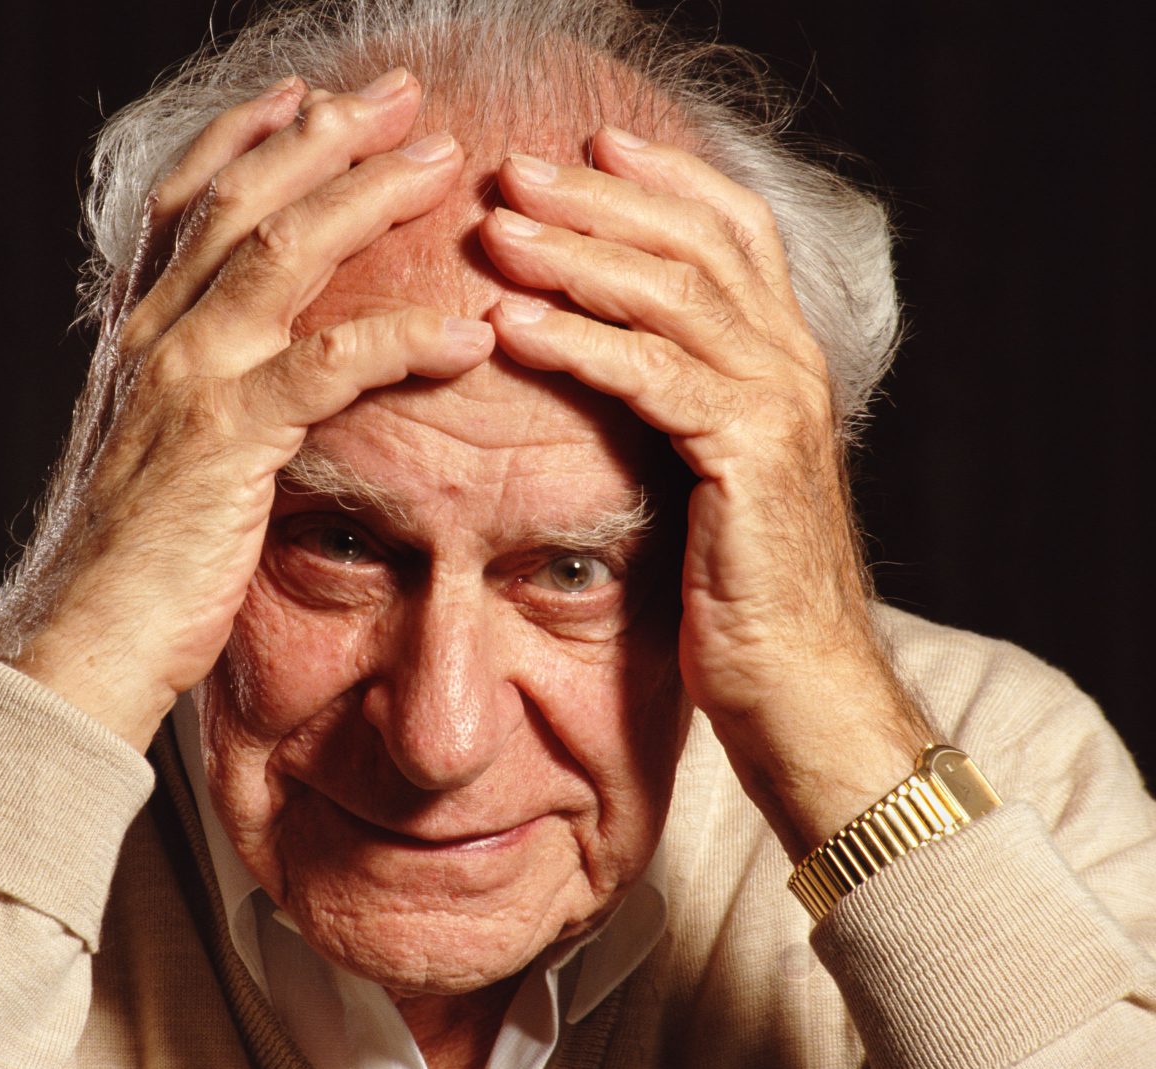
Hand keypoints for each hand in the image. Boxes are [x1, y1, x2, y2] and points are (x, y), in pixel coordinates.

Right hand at [0, 70, 494, 750]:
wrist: (78, 640)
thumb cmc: (126, 561)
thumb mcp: (147, 453)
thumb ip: (185, 393)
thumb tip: (236, 372)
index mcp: (135, 336)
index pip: (186, 203)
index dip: (244, 136)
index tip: (304, 94)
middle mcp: (151, 338)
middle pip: (241, 198)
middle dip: (326, 132)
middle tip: (402, 95)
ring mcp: (184, 381)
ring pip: (282, 251)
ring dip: (370, 194)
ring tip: (444, 162)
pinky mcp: (224, 441)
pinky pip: (328, 367)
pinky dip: (404, 341)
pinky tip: (469, 336)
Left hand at [480, 127, 930, 858]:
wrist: (803, 691)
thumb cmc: (739, 597)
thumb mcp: (706, 482)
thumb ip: (676, 410)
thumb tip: (600, 365)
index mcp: (780, 361)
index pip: (732, 233)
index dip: (663, 180)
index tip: (588, 144)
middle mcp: (789, 367)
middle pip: (695, 243)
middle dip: (599, 198)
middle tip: (514, 170)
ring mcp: (776, 409)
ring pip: (674, 295)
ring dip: (577, 255)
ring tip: (497, 231)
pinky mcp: (748, 461)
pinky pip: (655, 379)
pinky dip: (581, 344)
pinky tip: (514, 328)